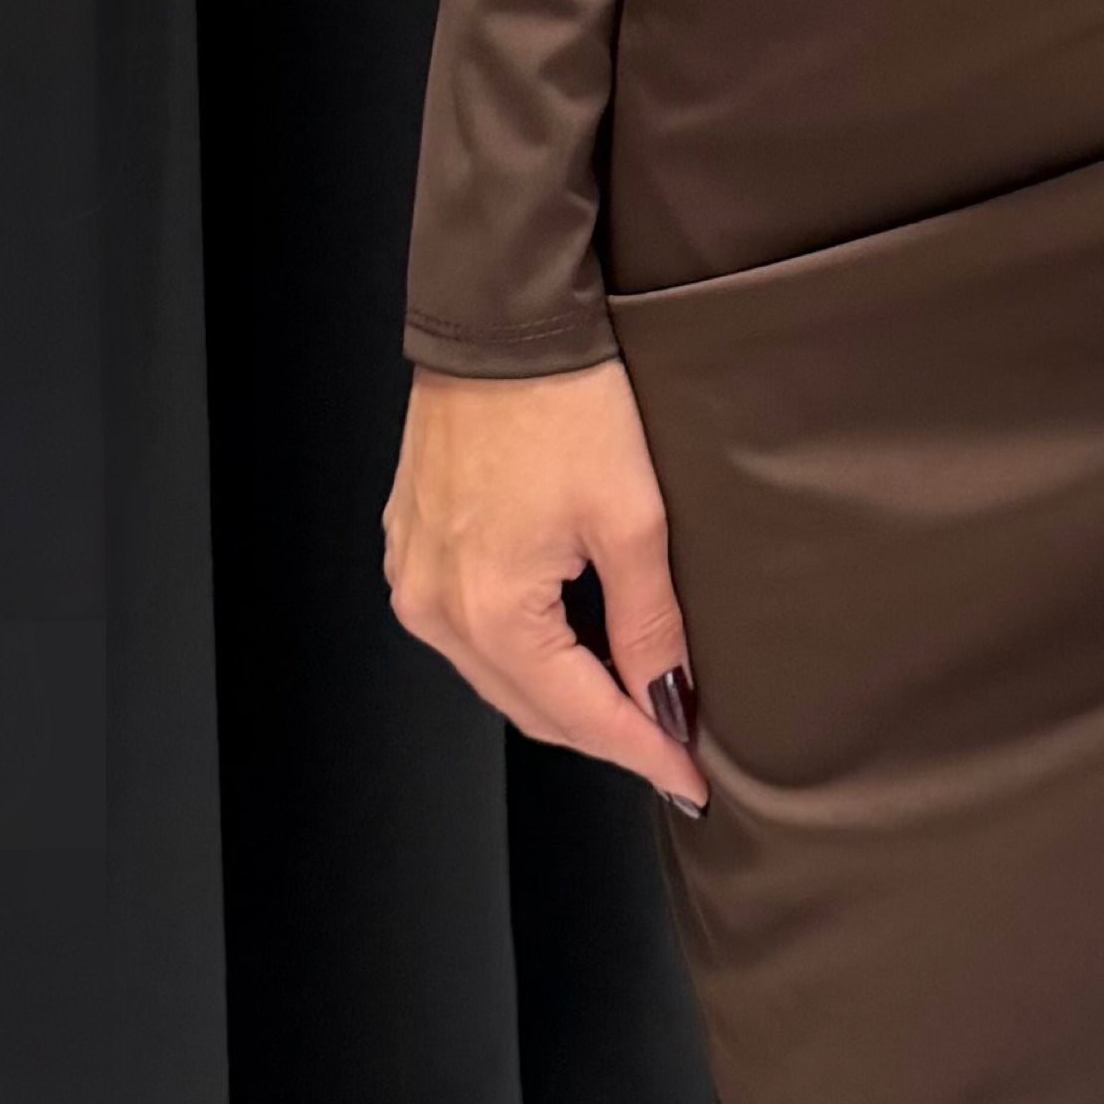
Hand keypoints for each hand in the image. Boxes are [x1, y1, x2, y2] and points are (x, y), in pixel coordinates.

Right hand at [383, 357, 705, 808]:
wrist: (500, 324)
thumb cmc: (565, 405)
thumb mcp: (632, 518)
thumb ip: (649, 623)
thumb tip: (670, 699)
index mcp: (490, 611)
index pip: (581, 716)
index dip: (643, 752)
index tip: (693, 779)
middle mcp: (435, 608)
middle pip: (532, 708)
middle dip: (606, 734)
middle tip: (672, 747)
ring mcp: (413, 578)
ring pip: (498, 675)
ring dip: (563, 697)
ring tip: (633, 705)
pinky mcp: (410, 548)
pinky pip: (468, 631)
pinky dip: (522, 652)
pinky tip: (570, 648)